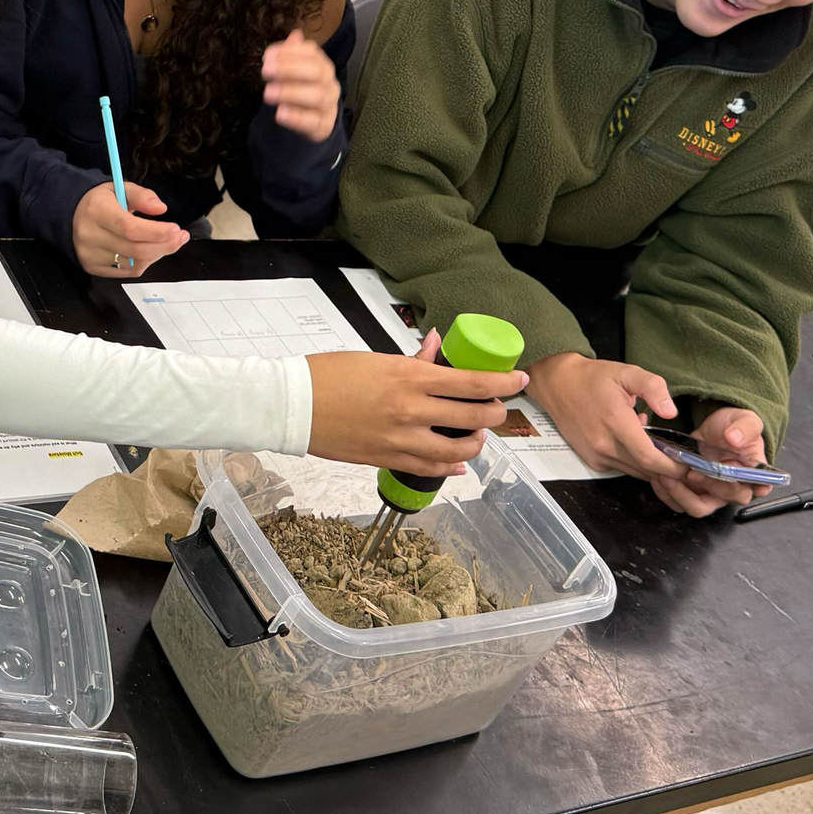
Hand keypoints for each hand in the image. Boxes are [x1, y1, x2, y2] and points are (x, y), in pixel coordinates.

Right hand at [72, 181, 186, 277]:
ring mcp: (90, 255)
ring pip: (134, 263)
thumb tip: (161, 208)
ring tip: (167, 242)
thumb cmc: (100, 201)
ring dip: (156, 254)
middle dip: (164, 245)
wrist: (71, 215)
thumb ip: (142, 196)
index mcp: (96, 211)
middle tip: (180, 237)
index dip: (156, 232)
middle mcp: (90, 236)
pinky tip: (150, 251)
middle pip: (135, 249)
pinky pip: (127, 271)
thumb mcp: (120, 188)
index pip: (129, 228)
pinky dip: (144, 262)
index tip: (176, 229)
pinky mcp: (93, 268)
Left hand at [260, 31, 339, 141]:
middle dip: (290, 69)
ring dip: (291, 92)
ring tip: (269, 93)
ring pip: (317, 96)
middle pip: (316, 72)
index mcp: (322, 64)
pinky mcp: (324, 126)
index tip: (267, 56)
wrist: (315, 121)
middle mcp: (329, 82)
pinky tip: (280, 113)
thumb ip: (292, 54)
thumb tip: (295, 34)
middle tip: (265, 71)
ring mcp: (329, 104)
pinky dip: (297, 117)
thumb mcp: (296, 71)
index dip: (289, 52)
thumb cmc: (302, 90)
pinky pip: (314, 121)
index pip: (311, 52)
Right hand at [305, 328, 526, 477]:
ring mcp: (400, 439)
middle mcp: (411, 410)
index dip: (503, 383)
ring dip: (475, 442)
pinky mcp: (387, 458)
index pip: (472, 383)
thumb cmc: (328, 375)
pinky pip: (430, 468)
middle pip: (473, 418)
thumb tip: (436, 345)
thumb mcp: (375, 359)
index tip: (519, 380)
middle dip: (495, 413)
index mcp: (409, 377)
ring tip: (476, 435)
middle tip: (499, 409)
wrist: (293, 405)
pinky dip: (450, 466)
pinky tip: (458, 463)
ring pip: (457, 449)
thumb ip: (412, 359)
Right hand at [527, 352, 673, 480]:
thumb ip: (653, 388)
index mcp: (616, 423)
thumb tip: (670, 412)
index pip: (649, 459)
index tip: (688, 463)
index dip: (673, 467)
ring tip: (661, 448)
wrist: (558, 384)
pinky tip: (637, 444)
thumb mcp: (627, 372)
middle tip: (683, 459)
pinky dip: (636, 463)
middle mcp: (605, 445)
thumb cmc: (592, 378)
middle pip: (645, 471)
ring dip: (652, 467)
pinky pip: (622, 469)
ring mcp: (597, 455)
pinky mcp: (592, 460)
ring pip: (635, 472)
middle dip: (668, 470)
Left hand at [663, 406, 769, 516]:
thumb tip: (734, 438)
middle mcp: (734, 489)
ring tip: (666, 474)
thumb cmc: (735, 427)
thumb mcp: (745, 420)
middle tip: (691, 471)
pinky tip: (657, 475)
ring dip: (680, 494)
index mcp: (753, 474)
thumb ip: (744, 428)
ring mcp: (711, 493)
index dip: (746, 487)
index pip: (757, 488)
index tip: (730, 476)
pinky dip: (666, 492)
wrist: (715, 428)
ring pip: (697, 507)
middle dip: (706, 485)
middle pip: (724, 499)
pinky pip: (678, 502)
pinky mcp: (692, 492)